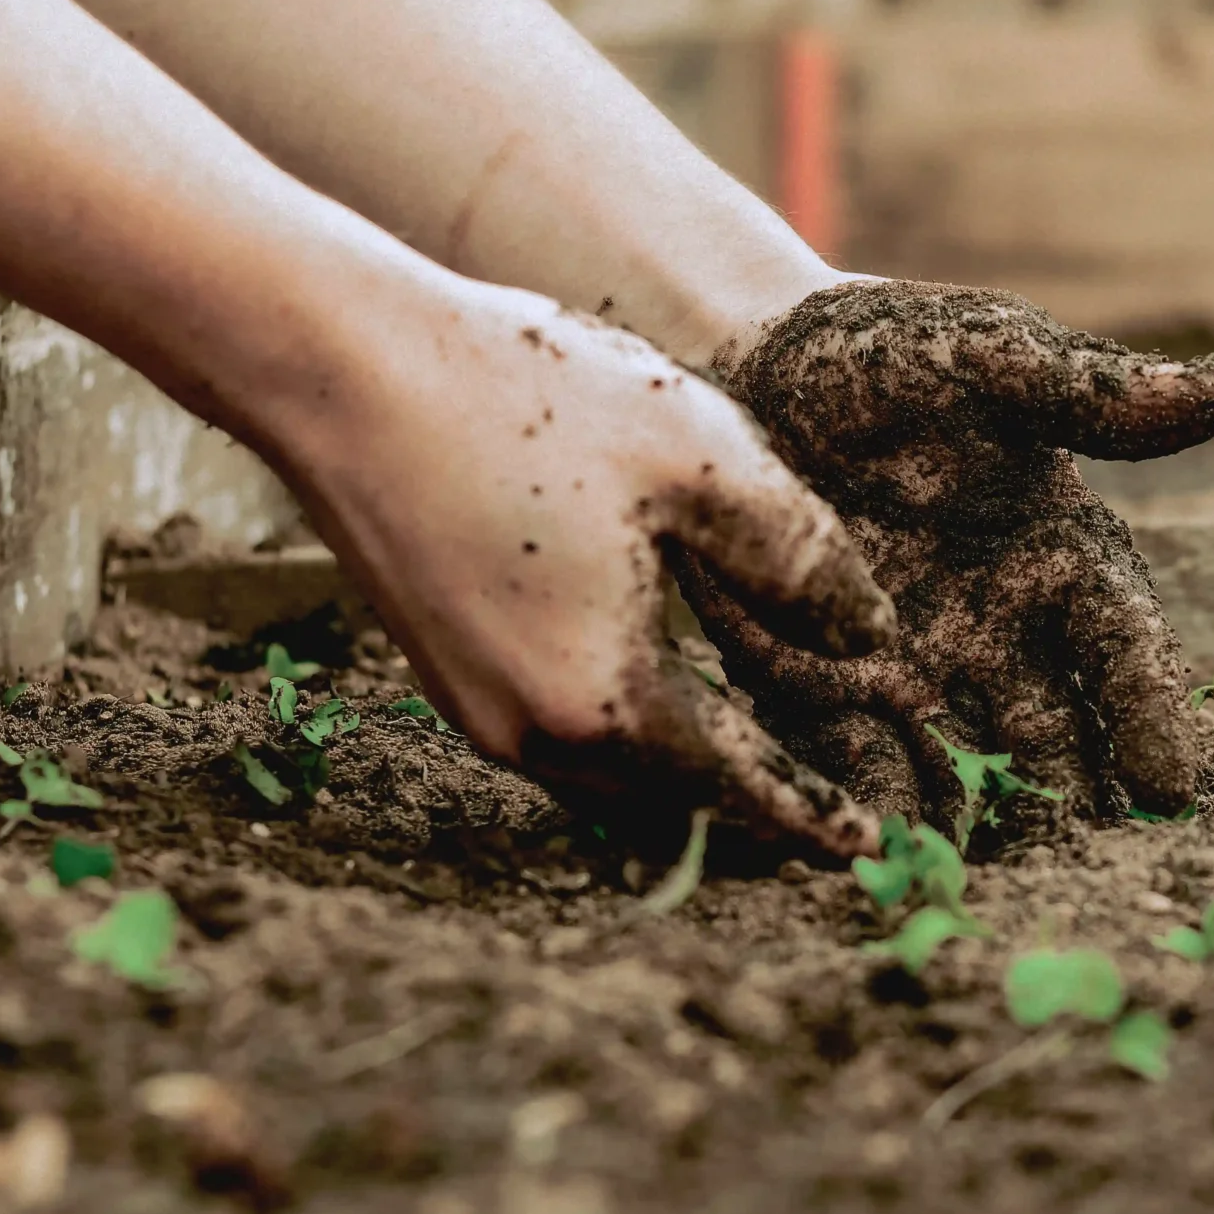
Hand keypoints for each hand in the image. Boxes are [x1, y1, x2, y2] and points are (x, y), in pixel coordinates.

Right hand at [277, 275, 894, 857]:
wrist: (342, 367)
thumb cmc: (526, 397)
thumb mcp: (701, 457)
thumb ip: (801, 558)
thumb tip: (870, 637)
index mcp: (610, 701)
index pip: (741, 789)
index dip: (814, 816)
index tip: (871, 846)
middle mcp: (536, 734)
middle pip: (674, 804)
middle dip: (752, 806)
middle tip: (830, 798)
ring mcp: (478, 710)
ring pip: (612, 780)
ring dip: (684, 774)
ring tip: (758, 747)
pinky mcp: (446, 674)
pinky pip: (562, 738)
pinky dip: (626, 734)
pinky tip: (662, 684)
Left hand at [677, 281, 1213, 827]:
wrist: (745, 370)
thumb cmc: (884, 357)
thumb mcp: (985, 358)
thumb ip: (1090, 392)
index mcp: (1062, 559)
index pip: (1123, 649)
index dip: (1150, 715)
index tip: (1169, 788)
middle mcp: (1003, 636)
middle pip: (1056, 738)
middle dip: (1073, 805)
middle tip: (1088, 873)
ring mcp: (918, 675)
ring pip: (969, 772)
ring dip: (984, 830)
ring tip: (992, 891)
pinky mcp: (829, 696)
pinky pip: (862, 769)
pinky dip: (878, 814)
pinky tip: (886, 859)